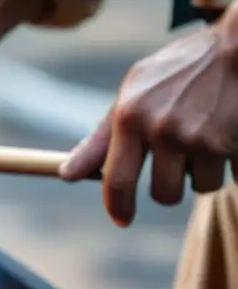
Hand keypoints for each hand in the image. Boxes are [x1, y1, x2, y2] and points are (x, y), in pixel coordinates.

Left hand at [60, 6, 237, 225]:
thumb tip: (67, 174)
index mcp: (131, 118)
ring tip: (210, 137)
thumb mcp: (133, 92)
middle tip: (179, 164)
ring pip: (203, 187)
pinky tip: (233, 133)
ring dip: (207, 172)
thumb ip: (101, 138)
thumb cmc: (181, 69)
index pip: (117, 181)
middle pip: (165, 195)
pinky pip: (236, 177)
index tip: (122, 218)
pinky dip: (235, 163)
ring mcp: (204, 137)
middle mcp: (164, 130)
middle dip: (172, 187)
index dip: (118, 206)